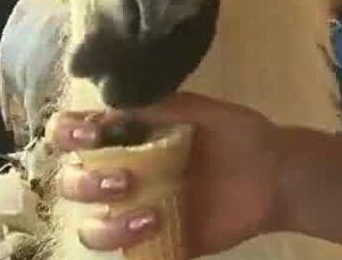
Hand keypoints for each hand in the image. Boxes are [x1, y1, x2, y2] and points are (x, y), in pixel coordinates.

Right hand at [46, 93, 285, 256]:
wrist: (275, 174)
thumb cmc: (235, 134)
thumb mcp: (196, 110)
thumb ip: (155, 104)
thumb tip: (111, 97)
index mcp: (122, 136)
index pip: (69, 133)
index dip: (66, 134)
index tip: (91, 135)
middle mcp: (119, 173)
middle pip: (70, 184)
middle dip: (87, 183)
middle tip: (127, 180)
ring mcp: (134, 212)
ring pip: (90, 228)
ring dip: (108, 224)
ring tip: (149, 214)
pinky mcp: (157, 244)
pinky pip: (128, 254)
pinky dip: (131, 246)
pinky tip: (159, 228)